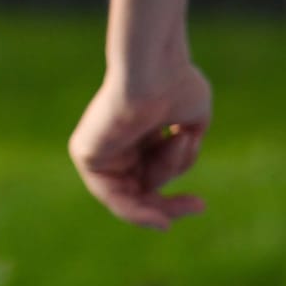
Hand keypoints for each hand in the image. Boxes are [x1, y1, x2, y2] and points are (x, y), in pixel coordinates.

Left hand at [68, 62, 212, 229]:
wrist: (154, 68)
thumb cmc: (175, 84)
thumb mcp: (191, 124)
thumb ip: (182, 153)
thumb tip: (165, 178)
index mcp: (135, 135)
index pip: (150, 180)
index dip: (174, 199)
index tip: (200, 205)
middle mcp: (113, 144)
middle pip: (139, 192)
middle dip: (169, 206)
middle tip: (198, 206)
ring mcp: (97, 149)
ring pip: (135, 192)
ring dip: (164, 173)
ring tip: (176, 139)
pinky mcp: (85, 154)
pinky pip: (114, 196)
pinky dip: (138, 210)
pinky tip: (160, 218)